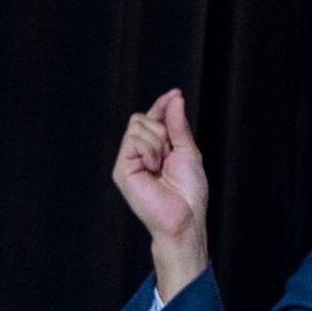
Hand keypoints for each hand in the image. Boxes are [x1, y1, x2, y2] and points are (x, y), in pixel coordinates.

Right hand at [113, 92, 210, 296]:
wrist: (185, 216)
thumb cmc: (189, 190)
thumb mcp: (188, 151)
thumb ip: (178, 125)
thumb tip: (174, 99)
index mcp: (156, 149)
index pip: (153, 118)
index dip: (162, 105)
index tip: (175, 94)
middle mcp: (139, 153)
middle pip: (143, 118)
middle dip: (162, 129)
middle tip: (169, 153)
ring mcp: (129, 160)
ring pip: (137, 125)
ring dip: (157, 140)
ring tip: (161, 164)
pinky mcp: (122, 169)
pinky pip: (133, 139)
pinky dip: (149, 149)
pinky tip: (153, 167)